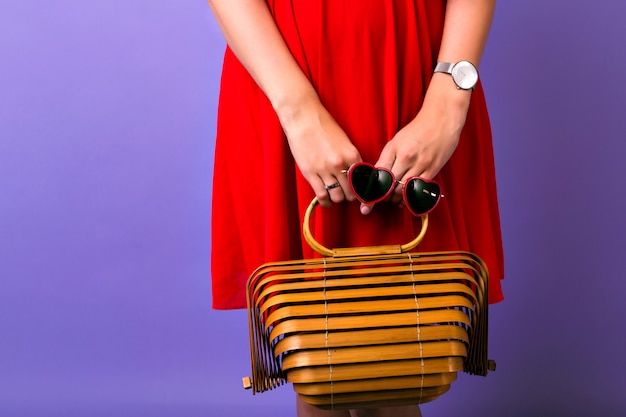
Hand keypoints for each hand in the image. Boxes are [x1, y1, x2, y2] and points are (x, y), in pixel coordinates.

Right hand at [278, 94, 361, 207]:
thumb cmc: (324, 127)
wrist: (303, 118)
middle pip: (351, 192)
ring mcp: (324, 170)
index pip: (363, 181)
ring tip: (335, 196)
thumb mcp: (344, 142)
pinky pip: (321, 195)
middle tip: (347, 195)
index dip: (363, 190)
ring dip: (338, 199)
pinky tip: (326, 201)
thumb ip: (351, 159)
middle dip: (350, 196)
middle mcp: (340, 164)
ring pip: (337, 196)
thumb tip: (357, 177)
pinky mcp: (310, 173)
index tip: (360, 193)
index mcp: (352, 154)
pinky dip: (325, 202)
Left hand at [362, 75, 470, 213]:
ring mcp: (420, 164)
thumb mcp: (396, 141)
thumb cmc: (417, 129)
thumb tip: (377, 177)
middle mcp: (405, 158)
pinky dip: (410, 198)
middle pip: (389, 186)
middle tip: (380, 202)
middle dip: (383, 198)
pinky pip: (419, 189)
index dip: (371, 191)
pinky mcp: (432, 169)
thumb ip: (387, 159)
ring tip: (392, 201)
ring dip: (396, 200)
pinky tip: (406, 200)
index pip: (378, 176)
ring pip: (403, 190)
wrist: (441, 119)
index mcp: (393, 149)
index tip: (366, 202)